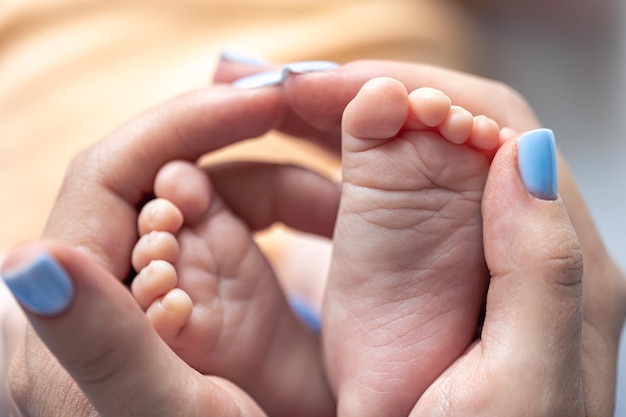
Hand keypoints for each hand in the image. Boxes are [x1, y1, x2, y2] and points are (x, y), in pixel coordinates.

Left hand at [4, 86, 338, 415]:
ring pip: (200, 197)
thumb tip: (33, 260)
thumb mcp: (161, 414)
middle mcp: (102, 283)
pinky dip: (271, 211)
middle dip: (236, 149)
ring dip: (265, 187)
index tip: (266, 103)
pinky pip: (223, 226)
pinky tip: (314, 221)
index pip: (114, 174)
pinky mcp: (191, 289)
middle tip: (305, 131)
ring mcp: (151, 283)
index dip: (185, 125)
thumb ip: (97, 342)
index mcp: (73, 307)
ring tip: (328, 208)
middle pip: (161, 177)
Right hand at [218, 60, 625, 414]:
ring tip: (276, 111)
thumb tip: (524, 150)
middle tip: (282, 87)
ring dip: (342, 128)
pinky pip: (383, 207)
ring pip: (408, 163)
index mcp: (555, 255)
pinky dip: (335, 175)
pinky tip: (295, 169)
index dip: (410, 88)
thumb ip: (540, 268)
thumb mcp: (524, 383)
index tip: (329, 84)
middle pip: (444, 133)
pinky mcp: (424, 281)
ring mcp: (465, 260)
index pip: (491, 124)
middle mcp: (514, 243)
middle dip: (362, 97)